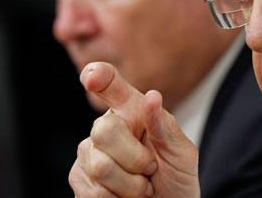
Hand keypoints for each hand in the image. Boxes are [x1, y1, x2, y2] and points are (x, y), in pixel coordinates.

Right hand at [69, 62, 199, 197]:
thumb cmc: (176, 177)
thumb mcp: (181, 151)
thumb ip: (165, 126)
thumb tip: (152, 97)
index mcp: (132, 110)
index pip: (111, 85)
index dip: (100, 76)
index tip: (92, 77)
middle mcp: (106, 127)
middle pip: (104, 130)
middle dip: (135, 158)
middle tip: (150, 168)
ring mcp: (89, 153)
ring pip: (100, 166)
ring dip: (131, 185)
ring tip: (142, 187)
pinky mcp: (79, 180)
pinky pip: (92, 191)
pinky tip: (124, 197)